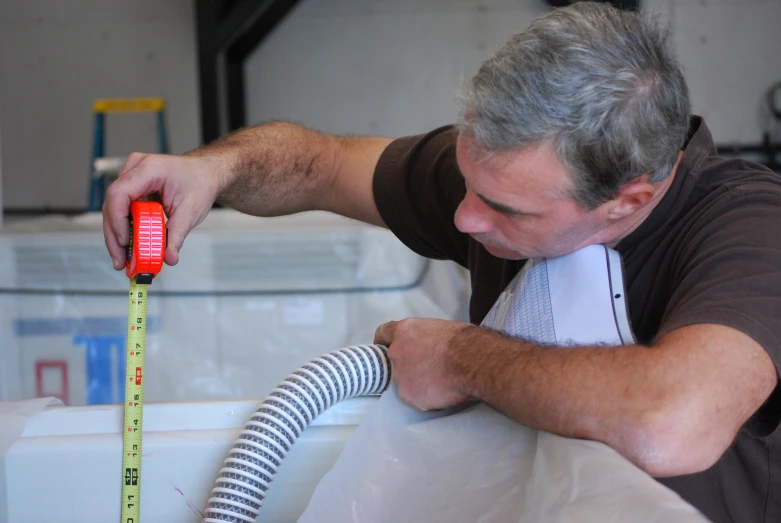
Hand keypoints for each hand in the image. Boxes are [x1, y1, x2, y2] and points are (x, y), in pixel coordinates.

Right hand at [102, 152, 224, 269]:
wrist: (204, 173)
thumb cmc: (199, 183)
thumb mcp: (192, 211)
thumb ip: (177, 235)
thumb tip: (168, 258)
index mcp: (150, 169)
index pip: (120, 193)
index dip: (118, 220)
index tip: (125, 242)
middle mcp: (135, 168)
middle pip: (113, 204)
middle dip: (115, 236)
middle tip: (121, 261)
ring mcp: (131, 176)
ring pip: (114, 209)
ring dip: (117, 235)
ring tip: (124, 260)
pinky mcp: (132, 187)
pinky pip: (122, 209)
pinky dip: (125, 228)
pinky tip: (129, 247)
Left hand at [374, 318, 473, 410]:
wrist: (470, 361)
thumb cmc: (463, 341)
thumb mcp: (439, 328)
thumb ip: (424, 338)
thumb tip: (429, 346)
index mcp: (404, 331)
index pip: (383, 333)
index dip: (384, 341)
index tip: (384, 347)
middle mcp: (396, 353)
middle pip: (394, 362)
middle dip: (406, 366)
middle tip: (424, 369)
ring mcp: (400, 376)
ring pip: (405, 382)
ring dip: (417, 383)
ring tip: (438, 382)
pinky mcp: (408, 395)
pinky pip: (416, 398)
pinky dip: (427, 398)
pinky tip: (442, 393)